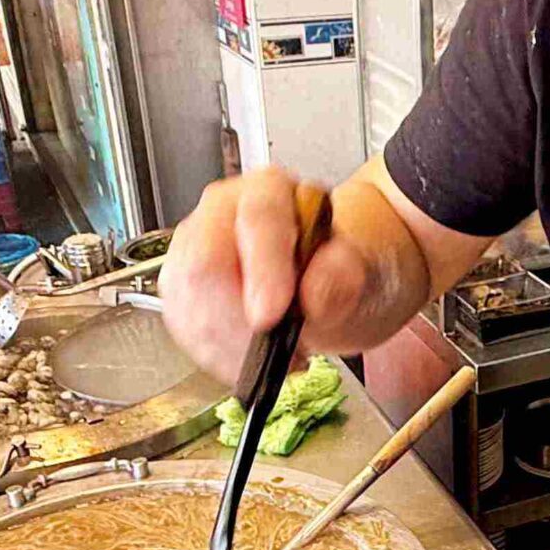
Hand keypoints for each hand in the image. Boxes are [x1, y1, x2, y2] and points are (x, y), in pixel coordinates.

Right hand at [159, 169, 373, 377]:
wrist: (336, 283)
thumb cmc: (345, 265)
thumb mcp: (366, 269)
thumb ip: (343, 274)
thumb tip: (314, 291)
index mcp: (271, 191)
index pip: (256, 220)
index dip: (261, 271)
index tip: (269, 318)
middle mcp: (224, 213)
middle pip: (203, 263)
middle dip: (235, 319)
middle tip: (273, 350)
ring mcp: (197, 249)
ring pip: (186, 300)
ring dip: (226, 343)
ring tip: (273, 356)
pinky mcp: (185, 288)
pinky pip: (183, 324)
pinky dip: (214, 353)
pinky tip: (247, 358)